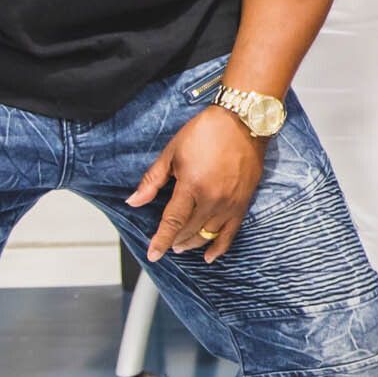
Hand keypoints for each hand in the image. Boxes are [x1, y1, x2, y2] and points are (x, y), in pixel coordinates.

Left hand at [129, 105, 264, 261]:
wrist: (243, 121)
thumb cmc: (207, 132)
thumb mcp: (172, 152)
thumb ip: (152, 180)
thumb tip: (134, 201)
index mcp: (191, 186)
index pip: (172, 221)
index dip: (161, 240)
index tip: (153, 253)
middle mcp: (212, 199)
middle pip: (189, 230)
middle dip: (175, 240)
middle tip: (167, 244)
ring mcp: (230, 203)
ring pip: (208, 234)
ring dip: (193, 243)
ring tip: (183, 246)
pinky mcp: (243, 202)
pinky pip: (231, 232)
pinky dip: (220, 246)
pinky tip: (210, 256)